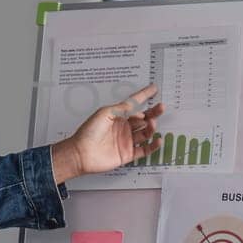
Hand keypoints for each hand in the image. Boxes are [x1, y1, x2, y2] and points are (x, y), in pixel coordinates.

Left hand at [51, 84, 165, 184]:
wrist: (81, 153)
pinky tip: (157, 140)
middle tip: (161, 107)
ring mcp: (126, 140)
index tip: (153, 89)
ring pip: (145, 132)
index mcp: (117, 116)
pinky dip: (153, 145)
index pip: (133, 103)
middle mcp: (123, 127)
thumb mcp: (105, 113)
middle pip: (143, 118)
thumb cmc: (88, 132)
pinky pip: (144, 150)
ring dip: (151, 127)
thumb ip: (121, 108)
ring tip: (152, 123)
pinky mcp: (128, 154)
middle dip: (153, 112)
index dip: (144, 95)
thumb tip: (136, 108)